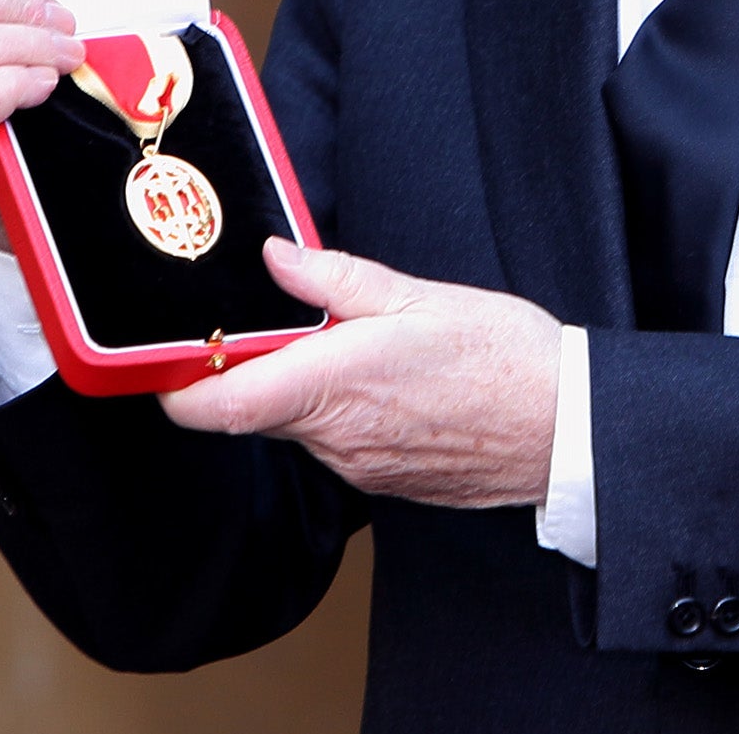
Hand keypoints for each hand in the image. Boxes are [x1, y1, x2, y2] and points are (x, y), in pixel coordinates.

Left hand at [161, 240, 562, 508]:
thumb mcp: (419, 296)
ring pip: (295, 426)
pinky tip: (384, 382)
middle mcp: (333, 437)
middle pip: (250, 410)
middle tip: (275, 320)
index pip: (215, 405)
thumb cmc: (503, 357)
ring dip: (301, 388)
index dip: (177, 383)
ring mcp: (356, 466)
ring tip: (346, 344)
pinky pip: (335, 444)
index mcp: (332, 384)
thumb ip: (336, 278)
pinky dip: (338, 412)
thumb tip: (276, 257)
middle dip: (251, 368)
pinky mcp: (381, 482)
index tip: (173, 351)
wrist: (565, 428)